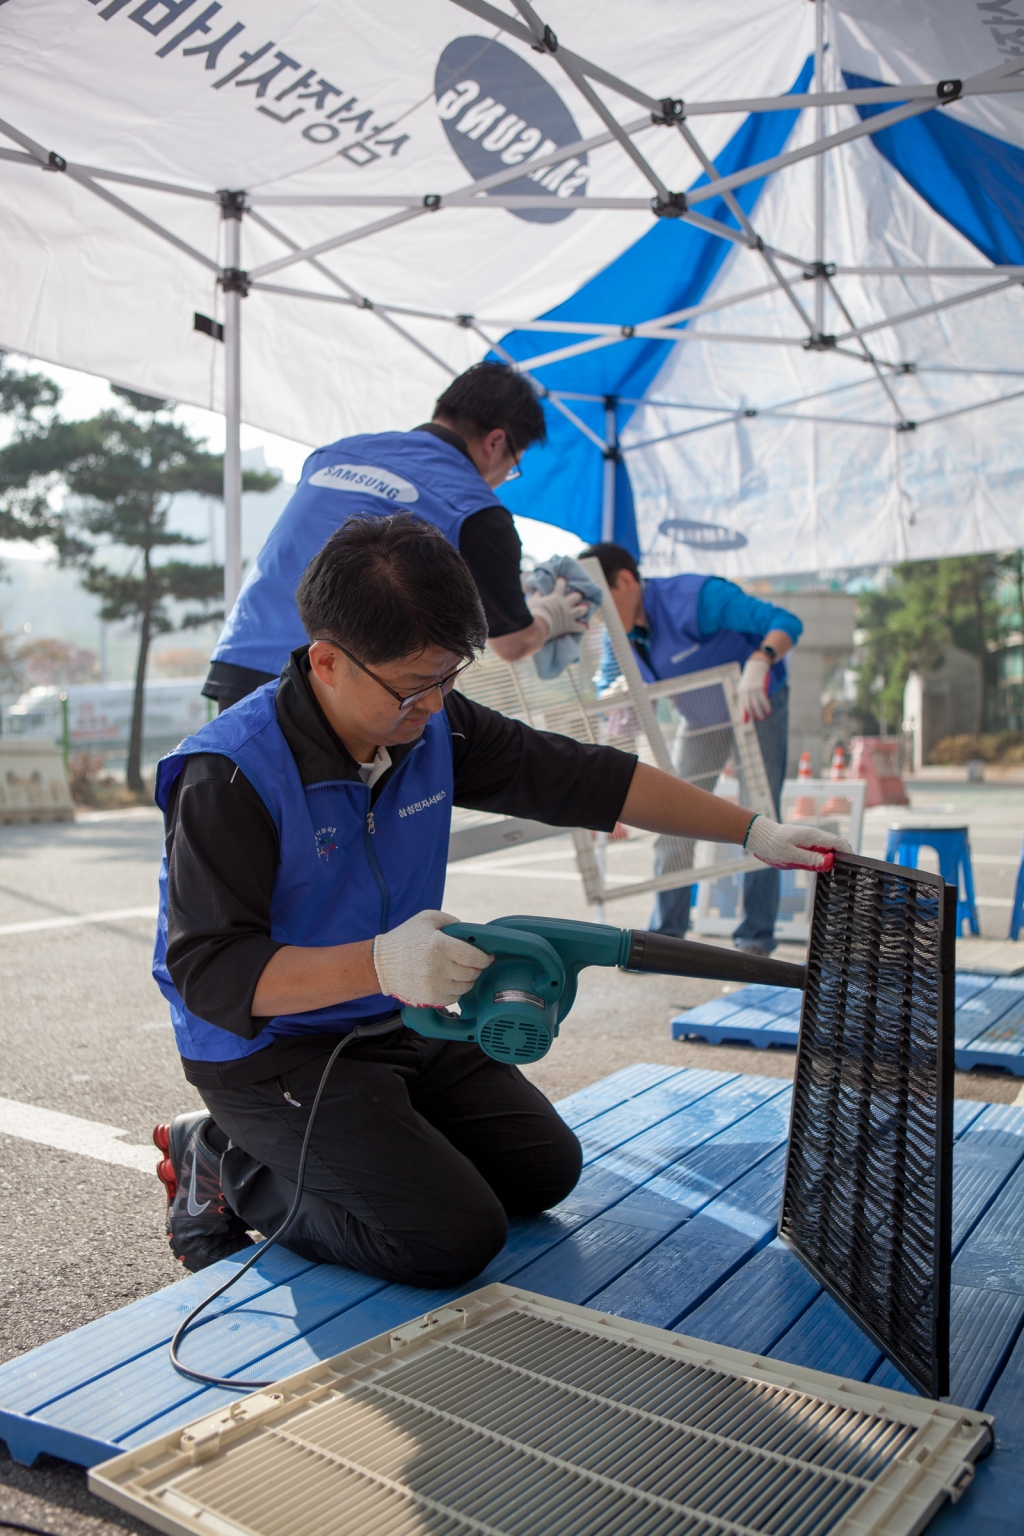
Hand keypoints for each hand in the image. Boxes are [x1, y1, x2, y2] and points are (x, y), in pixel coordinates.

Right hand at [373, 910, 491, 1006]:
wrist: (381, 964)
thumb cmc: (406, 938)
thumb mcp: (427, 919)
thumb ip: (452, 922)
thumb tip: (472, 935)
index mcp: (439, 946)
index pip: (474, 956)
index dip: (485, 957)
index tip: (486, 956)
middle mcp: (438, 968)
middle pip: (472, 973)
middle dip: (476, 967)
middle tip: (471, 962)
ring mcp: (434, 986)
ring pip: (465, 987)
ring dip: (467, 979)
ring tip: (459, 970)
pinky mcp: (430, 998)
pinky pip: (454, 997)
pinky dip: (455, 990)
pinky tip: (448, 980)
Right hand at [526, 576, 587, 639]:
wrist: (538, 626)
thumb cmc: (534, 612)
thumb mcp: (533, 601)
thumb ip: (537, 595)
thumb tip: (538, 590)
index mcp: (556, 597)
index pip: (561, 584)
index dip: (561, 581)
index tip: (561, 579)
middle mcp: (565, 604)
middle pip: (577, 596)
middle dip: (577, 596)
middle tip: (577, 596)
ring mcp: (569, 615)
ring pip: (582, 610)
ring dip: (584, 609)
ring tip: (585, 608)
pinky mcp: (569, 626)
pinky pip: (579, 627)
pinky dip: (582, 627)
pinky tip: (584, 627)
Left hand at [739, 653, 771, 721]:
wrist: (756, 665)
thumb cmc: (752, 677)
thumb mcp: (747, 685)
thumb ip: (747, 695)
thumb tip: (750, 707)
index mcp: (741, 691)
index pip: (742, 705)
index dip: (745, 714)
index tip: (747, 722)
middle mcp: (745, 691)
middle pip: (749, 706)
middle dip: (754, 715)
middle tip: (759, 720)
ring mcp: (752, 689)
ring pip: (756, 704)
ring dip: (760, 712)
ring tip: (764, 717)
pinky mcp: (760, 687)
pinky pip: (763, 699)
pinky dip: (766, 706)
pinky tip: (768, 710)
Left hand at [745, 816, 851, 871]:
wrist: (758, 836)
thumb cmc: (772, 846)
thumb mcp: (790, 856)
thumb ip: (810, 859)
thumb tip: (829, 862)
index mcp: (814, 837)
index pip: (839, 844)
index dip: (849, 855)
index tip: (853, 868)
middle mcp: (815, 836)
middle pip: (837, 846)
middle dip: (844, 858)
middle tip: (845, 875)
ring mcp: (811, 839)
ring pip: (829, 848)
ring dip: (834, 859)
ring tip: (837, 874)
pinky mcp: (806, 843)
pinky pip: (820, 850)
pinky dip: (824, 858)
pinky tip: (822, 868)